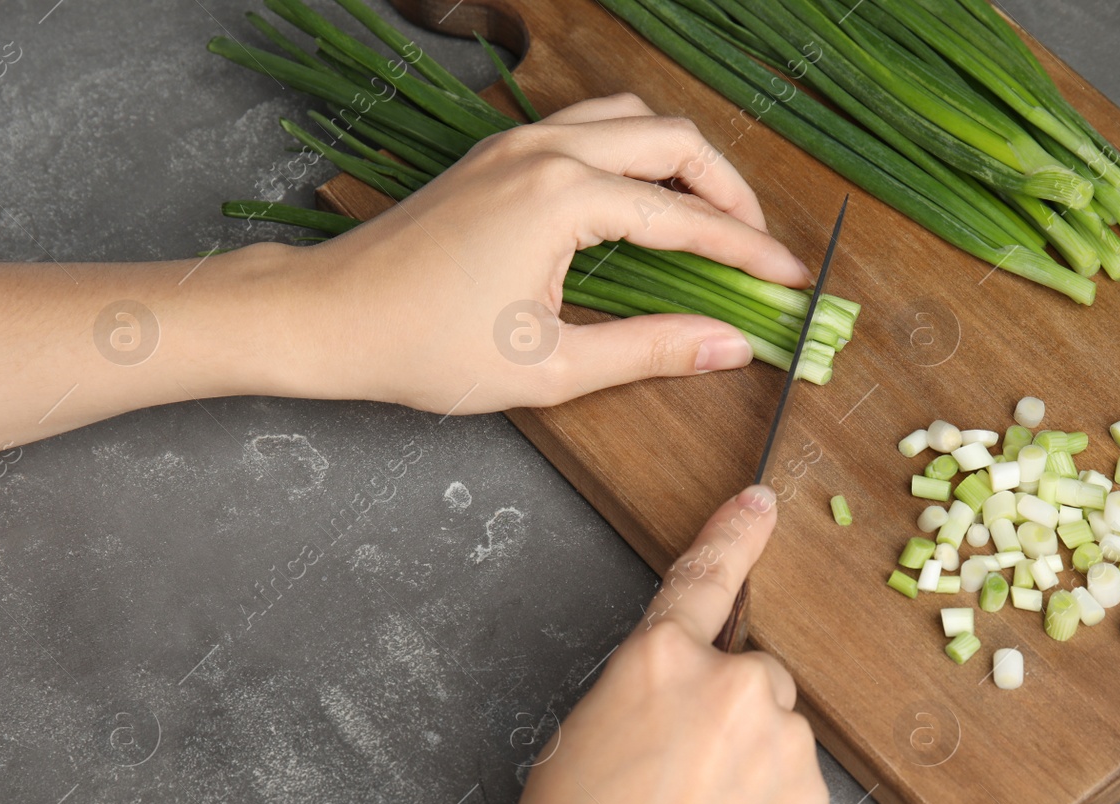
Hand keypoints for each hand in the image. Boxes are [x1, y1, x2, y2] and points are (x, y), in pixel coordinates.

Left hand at [295, 93, 810, 414]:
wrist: (330, 317)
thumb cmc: (428, 348)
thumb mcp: (552, 366)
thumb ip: (651, 348)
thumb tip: (730, 343)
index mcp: (562, 197)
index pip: (685, 217)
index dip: (747, 251)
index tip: (789, 279)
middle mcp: (545, 150)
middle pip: (672, 140)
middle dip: (728, 191)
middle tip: (757, 248)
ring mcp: (517, 141)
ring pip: (631, 120)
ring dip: (681, 162)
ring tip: (709, 221)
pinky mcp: (497, 152)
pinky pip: (589, 129)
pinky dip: (634, 155)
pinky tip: (641, 204)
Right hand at [495, 485, 829, 803]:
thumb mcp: (576, 748)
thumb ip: (640, 696)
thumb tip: (680, 695)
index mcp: (655, 663)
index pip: (702, 580)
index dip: (733, 536)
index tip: (760, 503)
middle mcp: (732, 687)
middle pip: (748, 675)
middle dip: (723, 713)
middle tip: (676, 781)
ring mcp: (782, 745)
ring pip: (775, 733)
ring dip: (747, 764)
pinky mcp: (813, 800)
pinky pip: (792, 783)